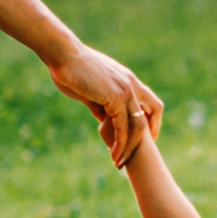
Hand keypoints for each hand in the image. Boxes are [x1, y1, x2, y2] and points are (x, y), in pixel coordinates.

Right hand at [47, 40, 161, 165]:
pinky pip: (123, 127)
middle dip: (148, 136)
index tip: (143, 137)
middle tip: (136, 154)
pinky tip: (113, 154)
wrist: (63, 55)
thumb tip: (103, 119)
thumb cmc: (71, 69)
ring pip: (138, 125)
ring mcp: (125, 90)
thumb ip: (100, 104)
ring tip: (119, 162)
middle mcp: (131, 84)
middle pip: (152, 113)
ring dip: (130, 146)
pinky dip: (120, 143)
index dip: (150, 120)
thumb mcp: (90, 90)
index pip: (150, 102)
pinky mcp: (115, 97)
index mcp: (127, 79)